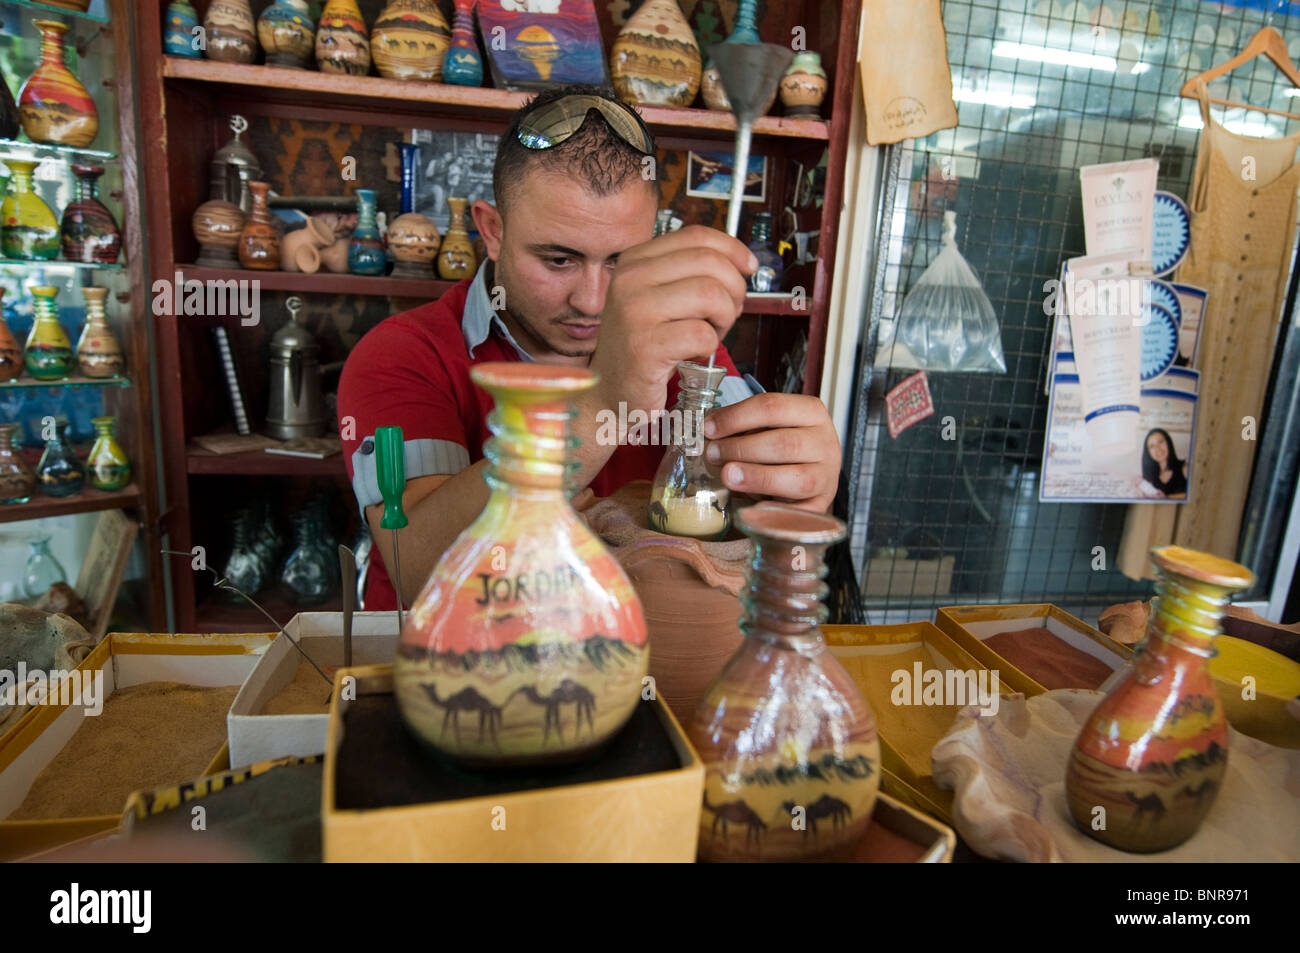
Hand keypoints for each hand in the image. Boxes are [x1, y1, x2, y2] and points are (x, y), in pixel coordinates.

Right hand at [592, 225, 754, 412]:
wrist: (609, 392)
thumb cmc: (642, 347)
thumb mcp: (657, 297)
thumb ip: (690, 274)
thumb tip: (741, 264)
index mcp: (634, 261)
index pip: (696, 236)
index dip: (733, 249)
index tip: (748, 268)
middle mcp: (629, 280)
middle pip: (709, 264)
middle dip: (734, 290)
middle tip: (727, 314)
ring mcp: (634, 312)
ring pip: (711, 296)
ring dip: (724, 319)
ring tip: (710, 334)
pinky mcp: (645, 346)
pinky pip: (703, 334)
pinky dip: (710, 346)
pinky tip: (695, 353)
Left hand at [702, 393, 840, 512]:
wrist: (810, 474)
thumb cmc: (781, 448)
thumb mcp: (766, 427)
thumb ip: (741, 426)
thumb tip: (706, 428)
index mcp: (811, 412)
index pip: (772, 407)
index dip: (736, 417)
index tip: (708, 428)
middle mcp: (825, 442)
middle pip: (784, 443)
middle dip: (741, 449)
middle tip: (712, 454)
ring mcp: (827, 476)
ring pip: (797, 478)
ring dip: (756, 477)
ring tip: (727, 476)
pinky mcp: (822, 506)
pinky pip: (800, 513)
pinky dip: (775, 512)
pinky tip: (749, 510)